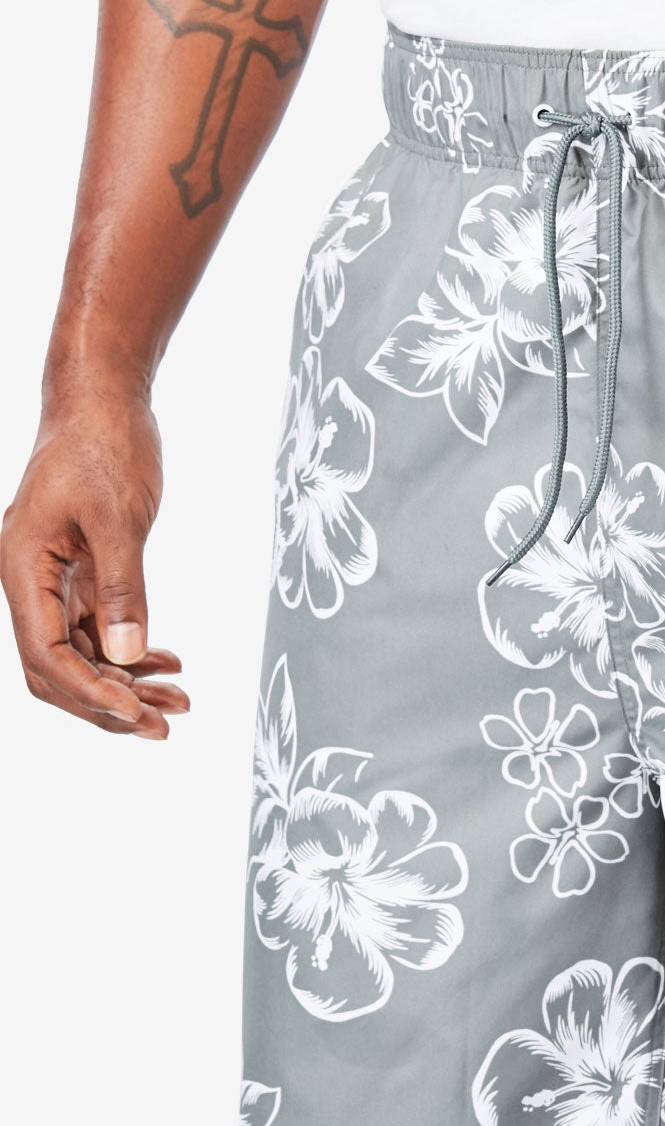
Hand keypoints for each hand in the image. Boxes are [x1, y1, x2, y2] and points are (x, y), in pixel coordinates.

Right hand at [2, 380, 187, 736]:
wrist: (104, 400)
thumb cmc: (104, 446)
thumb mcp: (119, 517)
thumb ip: (122, 589)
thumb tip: (125, 656)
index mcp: (23, 570)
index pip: (48, 655)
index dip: (91, 692)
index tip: (138, 713)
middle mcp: (30, 582)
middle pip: (58, 668)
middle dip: (108, 703)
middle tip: (164, 725)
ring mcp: (54, 580)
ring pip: (82, 654)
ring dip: (127, 683)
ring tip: (180, 702)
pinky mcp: (80, 573)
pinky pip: (98, 630)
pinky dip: (132, 652)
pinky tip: (169, 665)